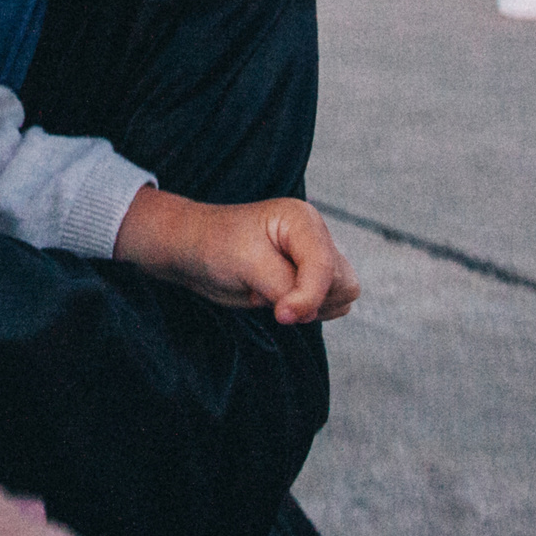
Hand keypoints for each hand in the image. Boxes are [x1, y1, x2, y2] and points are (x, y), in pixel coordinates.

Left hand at [113, 191, 359, 324]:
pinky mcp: (308, 280)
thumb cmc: (215, 245)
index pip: (325, 267)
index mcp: (303, 220)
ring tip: (267, 291)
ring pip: (340, 298)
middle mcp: (315, 237)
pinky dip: (306, 311)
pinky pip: (329, 307)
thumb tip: (308, 312)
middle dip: (309, 299)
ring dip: (307, 307)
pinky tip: (275, 298)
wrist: (193, 252)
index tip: (282, 315)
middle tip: (268, 296)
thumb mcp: (247, 263)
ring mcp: (314, 259)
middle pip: (343, 283)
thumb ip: (283, 286)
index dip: (308, 296)